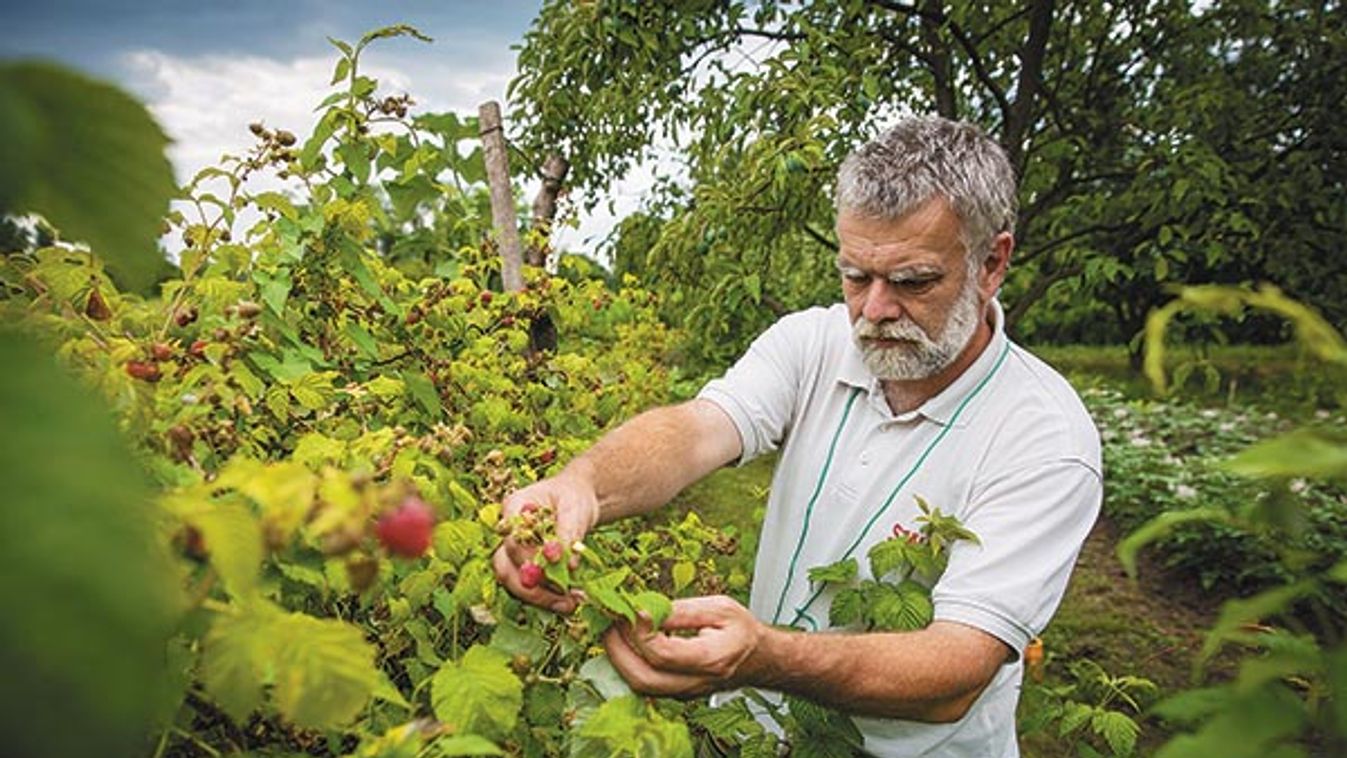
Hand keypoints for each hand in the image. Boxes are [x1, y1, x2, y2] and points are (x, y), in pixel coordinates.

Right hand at [492, 472, 599, 612]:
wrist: (577, 503)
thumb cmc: (573, 499)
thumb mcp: (575, 508)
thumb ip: (569, 533)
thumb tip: (568, 565)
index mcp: (514, 507)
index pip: (511, 536)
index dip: (528, 554)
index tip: (555, 562)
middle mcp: (506, 533)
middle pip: (505, 566)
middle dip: (532, 586)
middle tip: (564, 596)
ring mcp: (512, 553)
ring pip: (514, 582)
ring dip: (541, 597)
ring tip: (571, 603)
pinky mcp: (524, 569)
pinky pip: (529, 589)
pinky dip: (549, 598)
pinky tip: (571, 601)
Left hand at [604, 595, 768, 697]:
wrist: (759, 658)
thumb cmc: (742, 631)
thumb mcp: (719, 607)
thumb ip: (681, 611)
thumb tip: (645, 609)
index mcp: (711, 660)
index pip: (663, 654)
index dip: (641, 632)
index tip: (631, 609)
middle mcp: (697, 683)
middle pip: (644, 679)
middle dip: (618, 650)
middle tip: (610, 622)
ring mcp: (685, 692)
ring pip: (640, 686)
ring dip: (620, 658)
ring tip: (615, 628)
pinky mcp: (676, 692)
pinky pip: (645, 683)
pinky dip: (630, 663)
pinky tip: (627, 640)